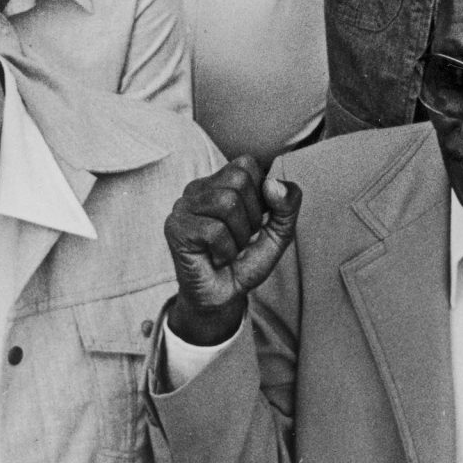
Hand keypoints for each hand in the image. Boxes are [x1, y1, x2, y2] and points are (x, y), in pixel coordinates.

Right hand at [163, 158, 300, 346]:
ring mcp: (183, 207)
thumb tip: (273, 183)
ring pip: (227, 203)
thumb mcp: (279, 233)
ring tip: (228, 248)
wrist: (223, 299)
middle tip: (239, 239)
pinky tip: (216, 258)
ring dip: (239, 236)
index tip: (253, 221)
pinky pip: (214, 230)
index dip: (261, 196)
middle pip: (239, 180)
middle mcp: (197, 189)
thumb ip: (287, 205)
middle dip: (251, 217)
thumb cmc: (244, 262)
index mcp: (219, 182)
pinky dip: (225, 251)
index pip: (247, 164)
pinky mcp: (176, 228)